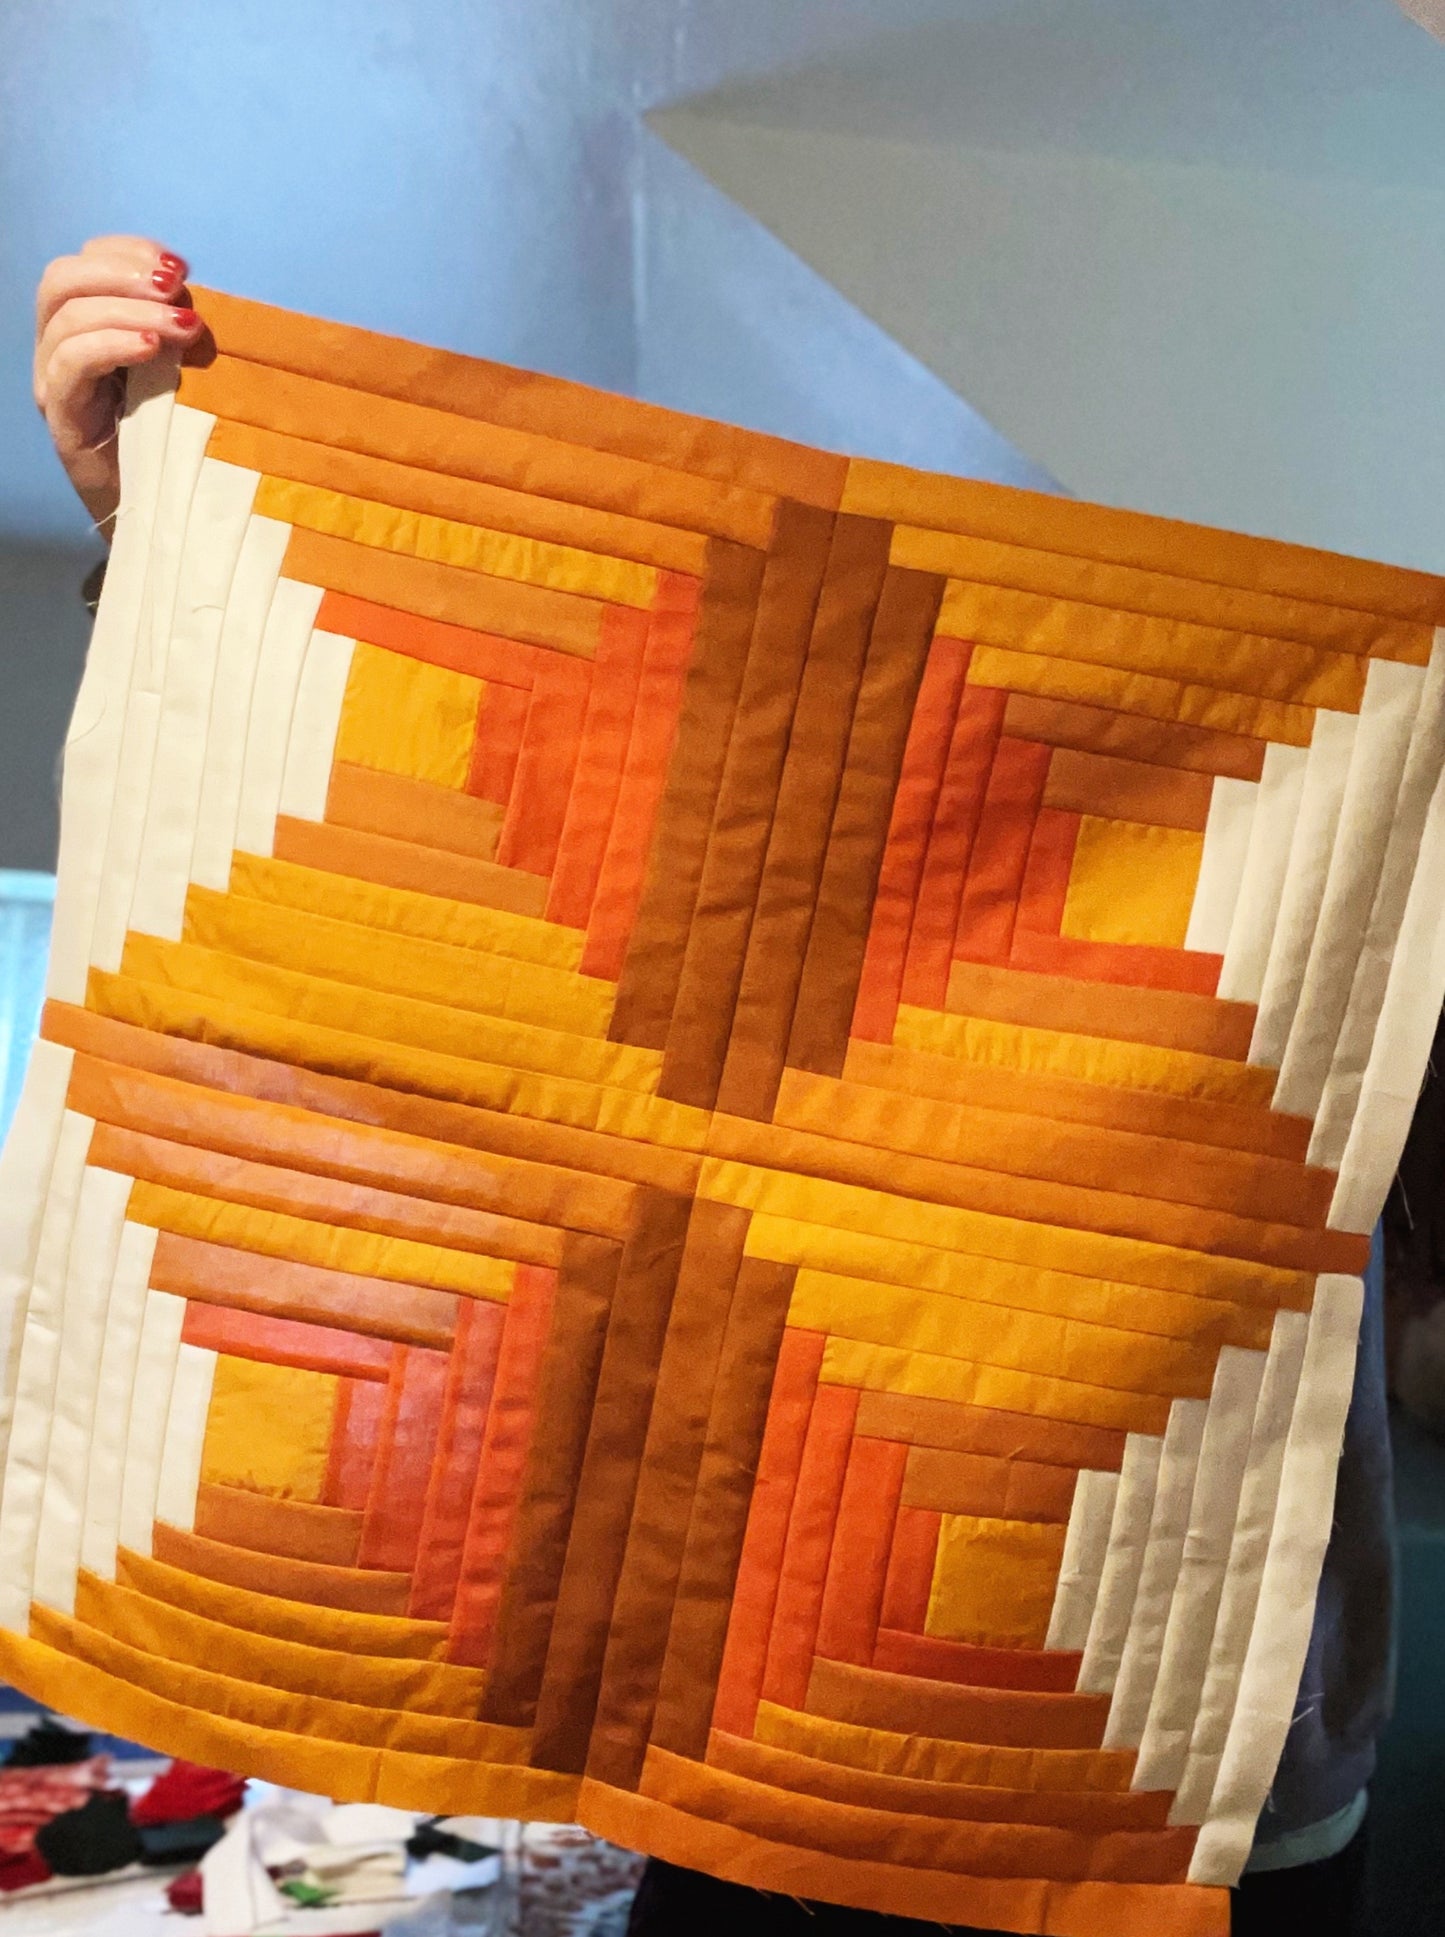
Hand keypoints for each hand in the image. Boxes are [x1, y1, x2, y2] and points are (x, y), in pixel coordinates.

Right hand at [34, 236, 202, 537]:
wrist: (170, 516)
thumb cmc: (184, 443)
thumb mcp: (185, 373)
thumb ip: (180, 329)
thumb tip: (201, 294)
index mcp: (88, 327)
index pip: (86, 263)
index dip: (128, 252)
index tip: (182, 265)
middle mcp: (59, 348)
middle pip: (62, 279)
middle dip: (122, 272)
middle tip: (177, 287)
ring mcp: (54, 383)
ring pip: (66, 317)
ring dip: (131, 310)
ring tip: (183, 325)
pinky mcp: (62, 419)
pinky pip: (70, 364)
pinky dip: (111, 345)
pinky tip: (153, 349)